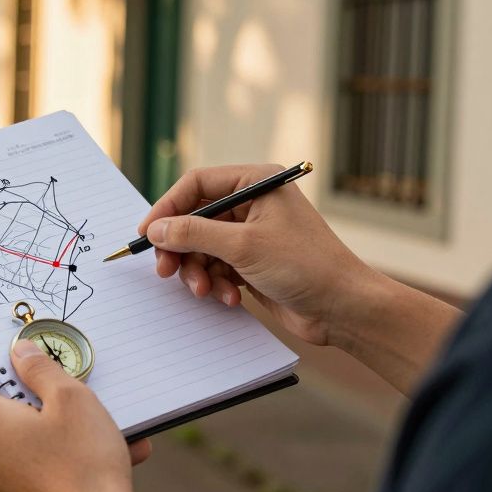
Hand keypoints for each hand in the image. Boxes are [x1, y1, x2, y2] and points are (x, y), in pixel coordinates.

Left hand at [0, 341, 150, 491]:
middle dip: (27, 391)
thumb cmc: (84, 465)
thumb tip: (20, 353)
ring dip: (52, 424)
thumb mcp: (71, 399)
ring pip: (18, 436)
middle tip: (59, 382)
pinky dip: (59, 452)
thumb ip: (40, 368)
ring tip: (100, 422)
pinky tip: (106, 449)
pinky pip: (32, 462)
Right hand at [138, 164, 378, 348]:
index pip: (197, 184)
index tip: (148, 233)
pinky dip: (216, 283)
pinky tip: (230, 298)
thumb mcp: (243, 246)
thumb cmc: (306, 266)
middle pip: (195, 219)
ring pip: (202, 247)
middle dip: (181, 248)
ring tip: (206, 290)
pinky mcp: (252, 262)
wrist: (343, 309)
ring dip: (198, 271)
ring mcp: (252, 234)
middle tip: (166, 270)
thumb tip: (156, 229)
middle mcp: (253, 204)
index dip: (168, 207)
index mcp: (256, 183)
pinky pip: (216, 267)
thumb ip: (194, 234)